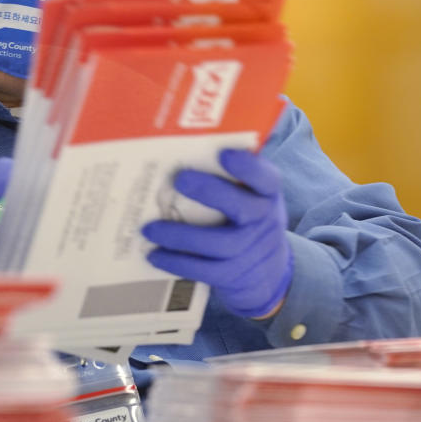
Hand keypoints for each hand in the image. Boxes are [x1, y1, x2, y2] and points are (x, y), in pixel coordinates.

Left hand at [141, 149, 292, 317]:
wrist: (270, 272)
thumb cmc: (249, 220)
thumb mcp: (252, 197)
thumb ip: (231, 177)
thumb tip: (186, 146)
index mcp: (267, 195)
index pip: (266, 178)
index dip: (247, 166)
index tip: (224, 153)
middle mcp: (263, 220)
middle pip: (240, 207)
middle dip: (209, 191)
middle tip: (179, 179)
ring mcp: (248, 250)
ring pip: (216, 243)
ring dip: (179, 235)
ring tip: (150, 228)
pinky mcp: (232, 275)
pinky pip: (203, 270)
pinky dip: (176, 262)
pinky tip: (154, 255)